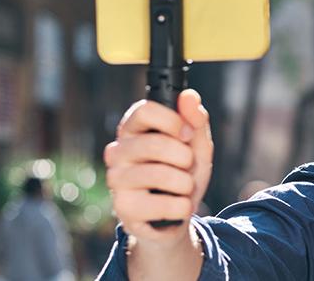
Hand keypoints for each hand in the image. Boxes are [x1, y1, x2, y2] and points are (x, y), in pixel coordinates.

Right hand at [104, 90, 213, 247]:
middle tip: (188, 166)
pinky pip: (163, 204)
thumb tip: (189, 97)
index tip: (187, 134)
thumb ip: (195, 121)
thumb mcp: (196, 146)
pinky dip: (182, 207)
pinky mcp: (123, 208)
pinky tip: (177, 207)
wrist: (177, 217)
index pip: (144, 111)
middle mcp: (117, 152)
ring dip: (186, 184)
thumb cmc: (182, 174)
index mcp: (133, 130)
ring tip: (184, 188)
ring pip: (160, 174)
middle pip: (154, 143)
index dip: (172, 121)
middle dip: (185, 157)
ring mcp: (116, 180)